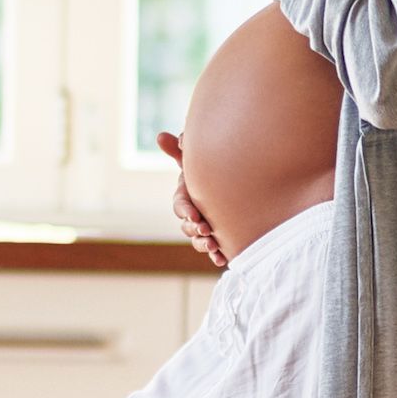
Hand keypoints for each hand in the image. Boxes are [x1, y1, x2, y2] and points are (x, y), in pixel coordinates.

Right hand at [157, 131, 225, 267]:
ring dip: (204, 245)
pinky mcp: (217, 237)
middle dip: (195, 230)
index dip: (186, 211)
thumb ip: (178, 150)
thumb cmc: (208, 169)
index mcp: (185, 196)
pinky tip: (223, 260)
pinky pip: (214, 251)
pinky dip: (216, 257)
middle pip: (187, 226)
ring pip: (198, 240)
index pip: (180, 205)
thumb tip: (162, 136)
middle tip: (206, 230)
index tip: (194, 214)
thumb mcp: (194, 160)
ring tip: (214, 246)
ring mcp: (204, 227)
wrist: (234, 181)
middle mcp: (192, 214)